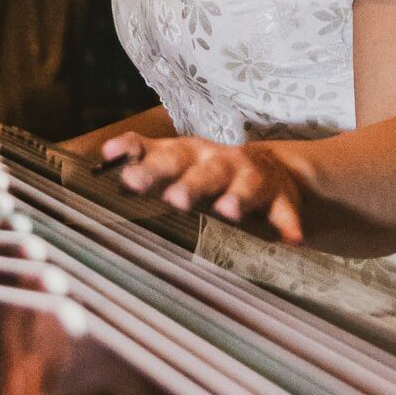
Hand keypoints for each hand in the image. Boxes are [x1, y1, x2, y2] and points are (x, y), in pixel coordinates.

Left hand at [100, 132, 304, 245]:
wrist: (270, 168)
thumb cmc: (208, 168)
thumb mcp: (177, 158)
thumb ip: (142, 155)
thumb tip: (103, 156)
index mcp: (190, 155)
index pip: (163, 155)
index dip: (142, 160)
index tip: (120, 169)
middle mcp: (220, 163)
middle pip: (203, 172)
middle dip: (189, 184)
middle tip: (174, 198)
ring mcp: (251, 178)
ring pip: (244, 186)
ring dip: (237, 197)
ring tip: (229, 210)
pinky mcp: (280, 198)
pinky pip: (284, 211)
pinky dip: (288, 223)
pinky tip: (291, 239)